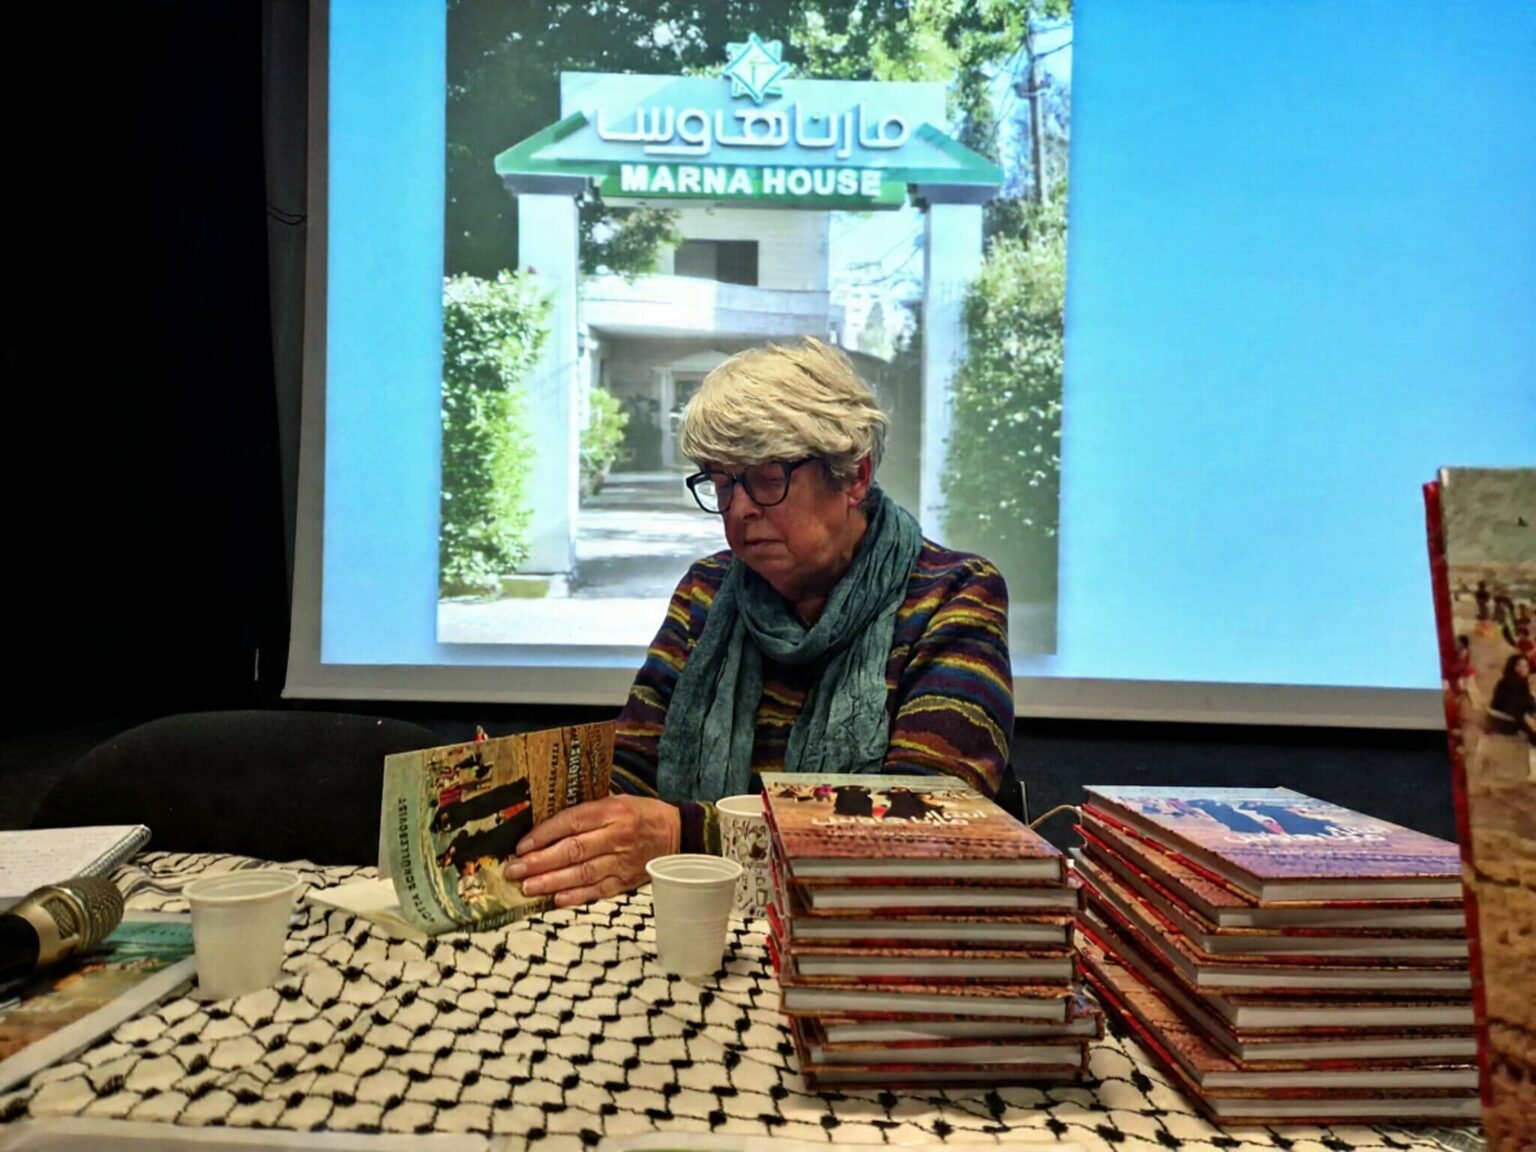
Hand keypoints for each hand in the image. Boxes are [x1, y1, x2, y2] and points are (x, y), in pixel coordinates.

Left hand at [502, 795, 679, 907]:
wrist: (678, 834)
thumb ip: (587, 812)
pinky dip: (578, 896)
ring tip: (528, 887)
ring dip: (552, 882)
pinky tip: (557, 900)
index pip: (572, 821)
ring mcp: (623, 861)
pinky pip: (599, 891)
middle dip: (540, 862)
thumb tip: (546, 825)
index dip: (545, 834)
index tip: (522, 846)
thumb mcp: (617, 801)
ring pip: (583, 873)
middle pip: (573, 850)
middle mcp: (617, 836)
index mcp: (613, 811)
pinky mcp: (627, 881)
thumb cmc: (642, 814)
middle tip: (515, 870)